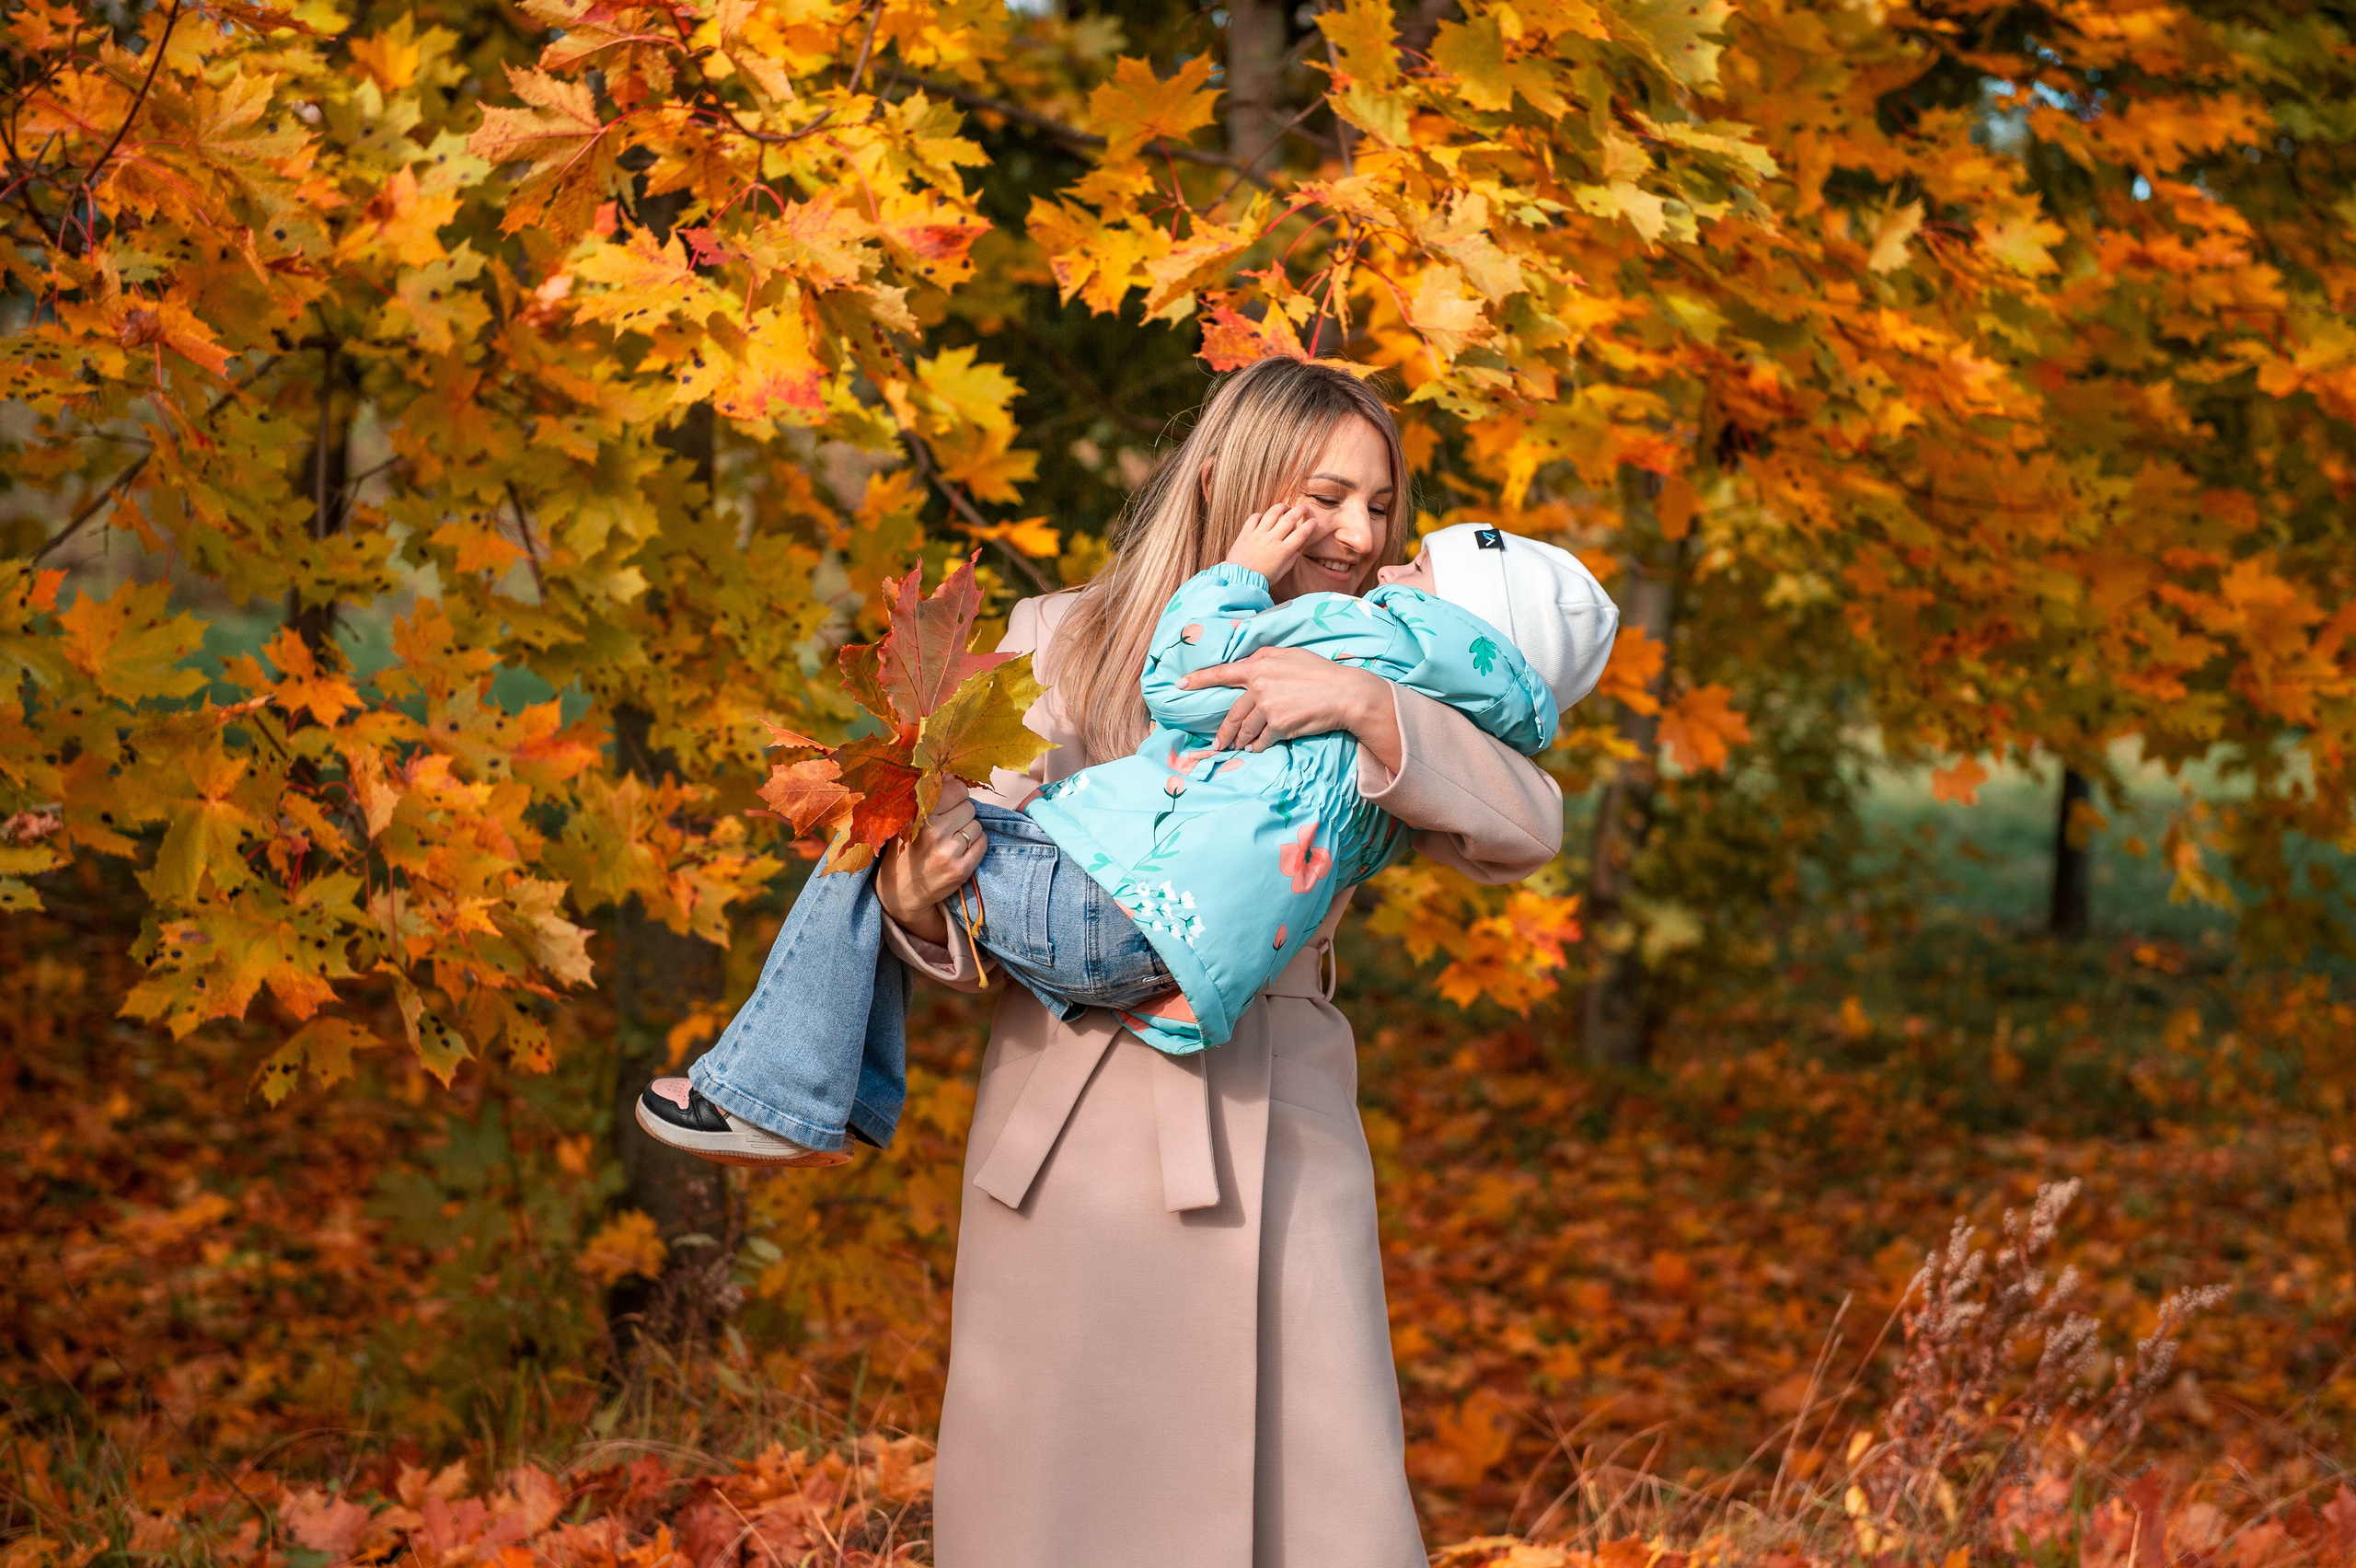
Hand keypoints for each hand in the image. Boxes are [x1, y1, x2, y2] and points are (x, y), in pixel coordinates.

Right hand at [876, 778, 984, 944]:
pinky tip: (961, 849)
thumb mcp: (906, 821)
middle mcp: (933, 833)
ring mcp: (948, 853)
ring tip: (954, 837)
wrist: (902, 892)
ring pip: (977, 824)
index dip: (956, 792)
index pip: (955, 789)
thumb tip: (949, 773)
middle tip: (951, 822)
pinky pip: (982, 843)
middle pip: (969, 806)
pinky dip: (976, 843)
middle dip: (963, 811)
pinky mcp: (961, 870)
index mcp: (919, 817)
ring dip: (969, 828)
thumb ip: (927, 797)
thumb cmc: (904, 851)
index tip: (950, 799)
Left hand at [1179, 645, 1403, 770]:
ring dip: (1243, 741)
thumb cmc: (1321, 673)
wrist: (1346, 694)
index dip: (1198, 680)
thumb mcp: (1291, 655)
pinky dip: (1259, 746)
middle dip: (1224, 732)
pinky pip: (1261, 741)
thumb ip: (1266, 657)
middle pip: (1232, 713)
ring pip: (1245, 730)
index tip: (1180, 685)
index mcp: (1259, 666)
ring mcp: (1268, 706)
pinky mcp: (1279, 725)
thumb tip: (1248, 663)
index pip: (1221, 672)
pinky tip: (1261, 747)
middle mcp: (1259, 686)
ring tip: (1242, 746)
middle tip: (1217, 744)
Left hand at [1223, 501, 1317, 582]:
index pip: (1301, 534)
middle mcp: (1272, 540)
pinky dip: (1260, 515)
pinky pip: (1254, 518)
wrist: (1238, 581)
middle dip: (1300, 510)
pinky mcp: (1245, 533)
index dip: (1310, 525)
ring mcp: (1258, 535)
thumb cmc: (1261, 579)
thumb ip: (1290, 561)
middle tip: (1305, 507)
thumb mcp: (1280, 573)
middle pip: (1289, 519)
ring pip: (1272, 514)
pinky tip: (1264, 517)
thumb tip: (1297, 551)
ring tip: (1286, 506)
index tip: (1314, 521)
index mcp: (1283, 551)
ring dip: (1281, 507)